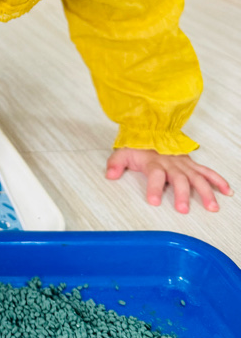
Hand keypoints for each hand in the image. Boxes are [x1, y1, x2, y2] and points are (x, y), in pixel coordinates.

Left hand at [106, 148, 233, 212]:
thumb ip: (116, 163)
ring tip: (212, 207)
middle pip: (179, 179)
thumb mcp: (123, 152)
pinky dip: (218, 180)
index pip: (155, 175)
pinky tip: (226, 191)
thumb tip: (110, 174)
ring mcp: (183, 164)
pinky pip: (207, 172)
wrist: (152, 128)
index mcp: (154, 162)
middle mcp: (171, 163)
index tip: (153, 201)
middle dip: (182, 194)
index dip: (154, 188)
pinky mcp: (191, 164)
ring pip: (197, 178)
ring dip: (205, 192)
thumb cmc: (139, 145)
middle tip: (183, 209)